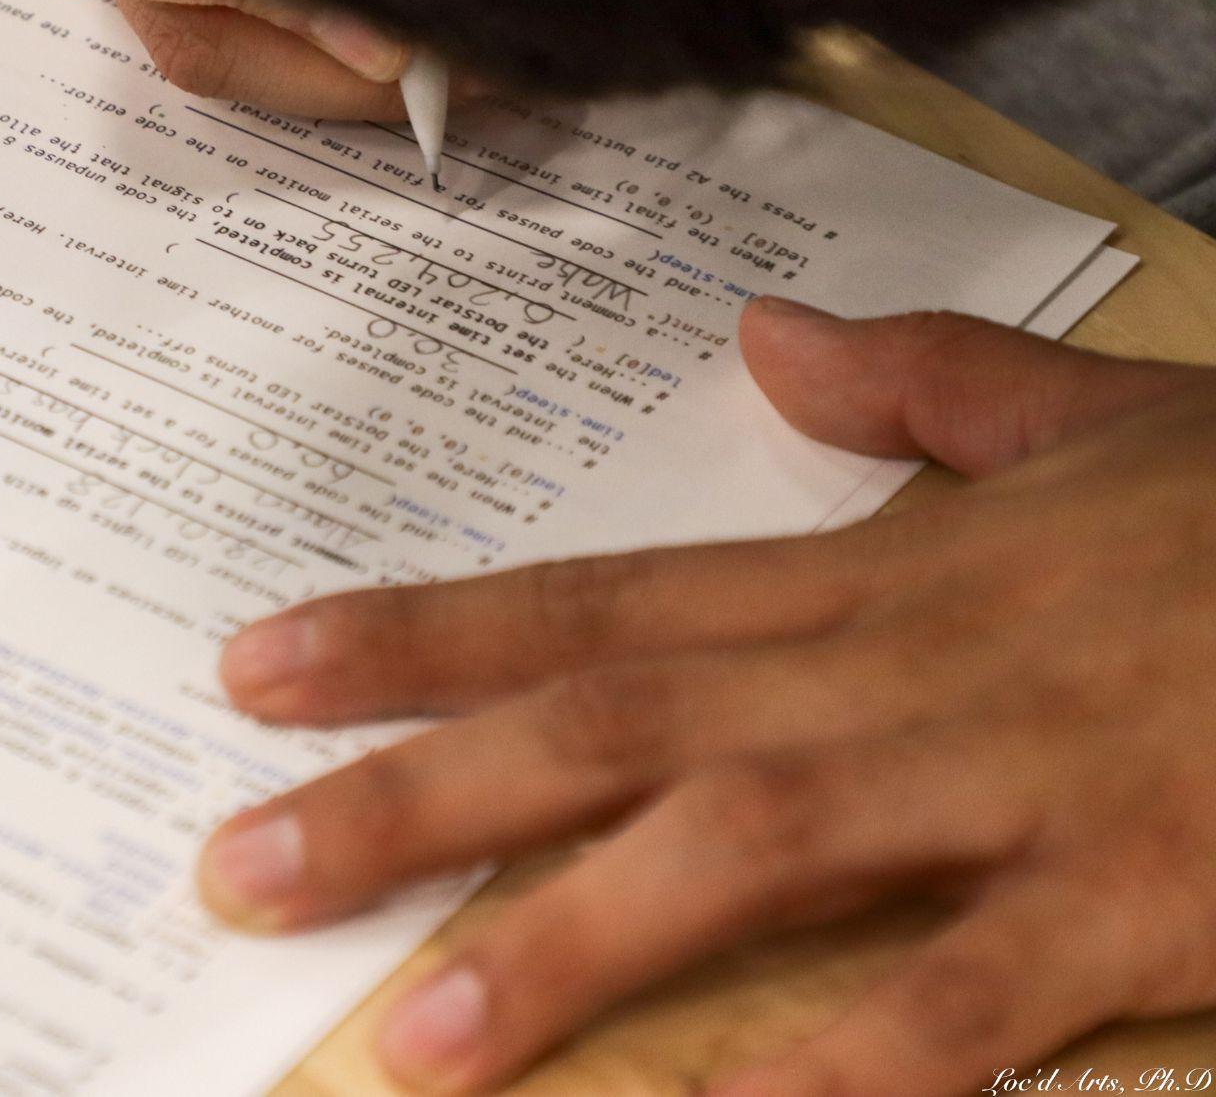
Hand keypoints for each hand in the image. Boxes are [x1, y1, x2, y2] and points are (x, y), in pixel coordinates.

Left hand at [199, 299, 1215, 1095]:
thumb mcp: (1096, 424)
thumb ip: (920, 391)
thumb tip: (764, 342)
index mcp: (874, 577)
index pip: (596, 597)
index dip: (418, 634)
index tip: (259, 672)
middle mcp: (900, 673)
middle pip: (610, 722)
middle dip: (413, 793)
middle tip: (241, 866)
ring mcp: (1016, 785)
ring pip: (740, 850)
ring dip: (568, 943)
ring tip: (416, 1035)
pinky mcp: (1142, 897)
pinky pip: (965, 1004)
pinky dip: (840, 1069)